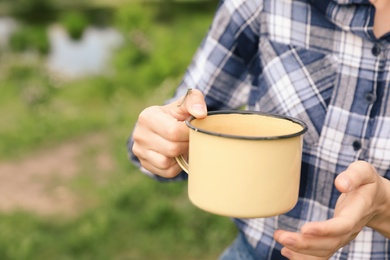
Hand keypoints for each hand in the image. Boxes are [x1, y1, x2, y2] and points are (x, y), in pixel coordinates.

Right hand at [132, 89, 206, 177]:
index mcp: (147, 117)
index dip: (189, 133)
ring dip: (180, 156)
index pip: (173, 131)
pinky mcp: (144, 164)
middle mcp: (139, 135)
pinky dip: (176, 166)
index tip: (192, 129)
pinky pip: (166, 172)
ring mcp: (139, 151)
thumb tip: (200, 114)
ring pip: (166, 162)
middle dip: (186, 145)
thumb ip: (195, 101)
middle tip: (190, 139)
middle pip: (172, 149)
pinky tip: (177, 155)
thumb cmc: (176, 114)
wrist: (163, 126)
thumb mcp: (185, 103)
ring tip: (182, 145)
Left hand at [274, 161, 388, 258]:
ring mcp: (343, 236)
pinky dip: (304, 256)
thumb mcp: (364, 171)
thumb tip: (340, 183)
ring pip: (324, 251)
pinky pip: (321, 254)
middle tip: (281, 236)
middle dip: (304, 243)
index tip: (305, 228)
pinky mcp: (335, 239)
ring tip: (281, 242)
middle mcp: (351, 229)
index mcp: (358, 211)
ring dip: (301, 251)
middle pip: (329, 243)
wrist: (378, 200)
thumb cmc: (367, 183)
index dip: (325, 229)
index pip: (343, 225)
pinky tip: (287, 252)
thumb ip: (354, 175)